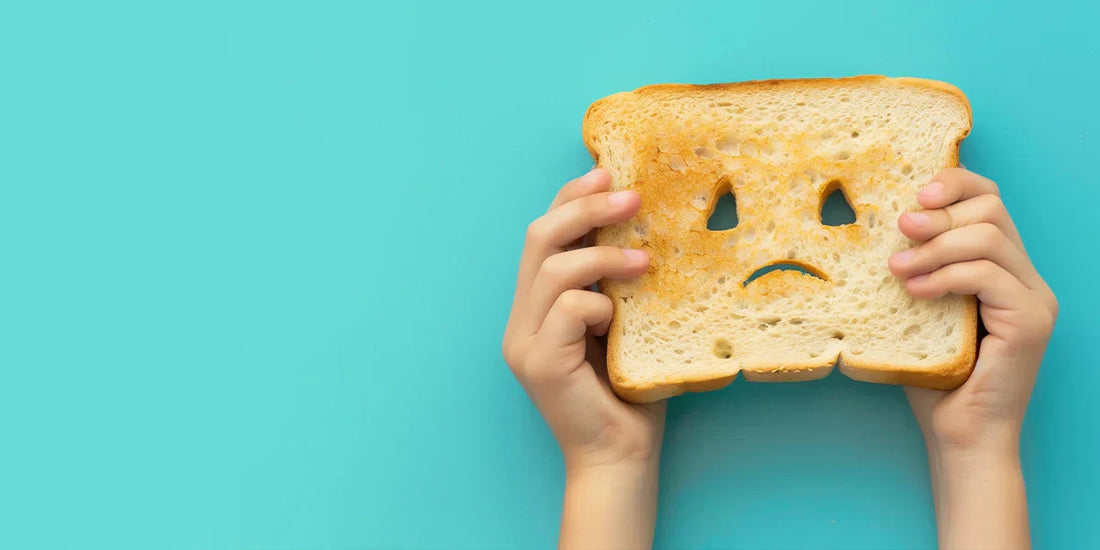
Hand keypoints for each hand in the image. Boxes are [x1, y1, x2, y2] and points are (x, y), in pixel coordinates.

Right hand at [502, 168, 664, 548]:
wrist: (621, 457)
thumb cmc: (631, 393)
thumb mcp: (626, 323)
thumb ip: (617, 283)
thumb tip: (646, 223)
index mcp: (537, 308)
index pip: (543, 235)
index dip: (571, 197)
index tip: (608, 172)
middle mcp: (521, 320)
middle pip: (538, 238)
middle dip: (583, 207)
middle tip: (631, 194)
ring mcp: (523, 342)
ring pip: (551, 267)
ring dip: (602, 254)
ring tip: (644, 260)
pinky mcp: (538, 362)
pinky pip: (568, 307)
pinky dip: (599, 303)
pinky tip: (619, 321)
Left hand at [889, 167, 1057, 452]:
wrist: (959, 435)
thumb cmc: (932, 378)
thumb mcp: (915, 311)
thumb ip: (912, 269)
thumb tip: (874, 228)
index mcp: (1001, 267)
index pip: (989, 200)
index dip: (954, 183)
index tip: (913, 193)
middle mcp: (1025, 277)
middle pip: (992, 209)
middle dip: (939, 213)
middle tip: (899, 229)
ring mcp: (1033, 297)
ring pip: (989, 237)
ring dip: (935, 246)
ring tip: (897, 267)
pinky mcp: (1030, 320)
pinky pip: (988, 275)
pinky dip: (946, 275)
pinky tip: (916, 291)